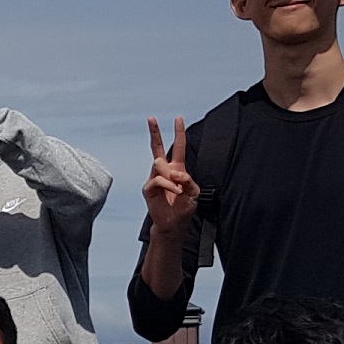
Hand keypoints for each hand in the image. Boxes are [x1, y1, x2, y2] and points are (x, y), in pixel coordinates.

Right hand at [143, 116, 199, 230]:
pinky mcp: (149, 188)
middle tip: (151, 118)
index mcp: (177, 169)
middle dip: (154, 132)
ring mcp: (155, 179)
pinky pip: (158, 179)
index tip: (178, 119)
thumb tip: (175, 172)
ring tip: (178, 189)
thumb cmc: (184, 209)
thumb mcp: (195, 192)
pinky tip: (175, 192)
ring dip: (171, 175)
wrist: (174, 225)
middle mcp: (164, 171)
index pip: (178, 147)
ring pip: (159, 164)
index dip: (179, 133)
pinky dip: (169, 185)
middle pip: (157, 147)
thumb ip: (188, 179)